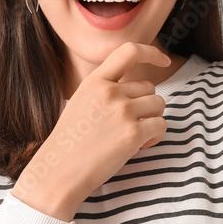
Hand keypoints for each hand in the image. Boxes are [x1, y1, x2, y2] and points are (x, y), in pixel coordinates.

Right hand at [12, 41, 170, 221]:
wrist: (59, 172)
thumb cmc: (70, 142)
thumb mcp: (81, 103)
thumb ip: (106, 91)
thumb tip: (138, 90)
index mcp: (94, 81)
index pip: (129, 51)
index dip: (151, 53)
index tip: (163, 60)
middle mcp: (109, 91)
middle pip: (149, 87)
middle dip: (146, 105)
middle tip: (130, 125)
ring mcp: (122, 111)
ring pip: (158, 105)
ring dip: (152, 120)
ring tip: (133, 136)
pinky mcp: (133, 133)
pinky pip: (161, 126)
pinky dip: (155, 137)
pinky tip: (139, 146)